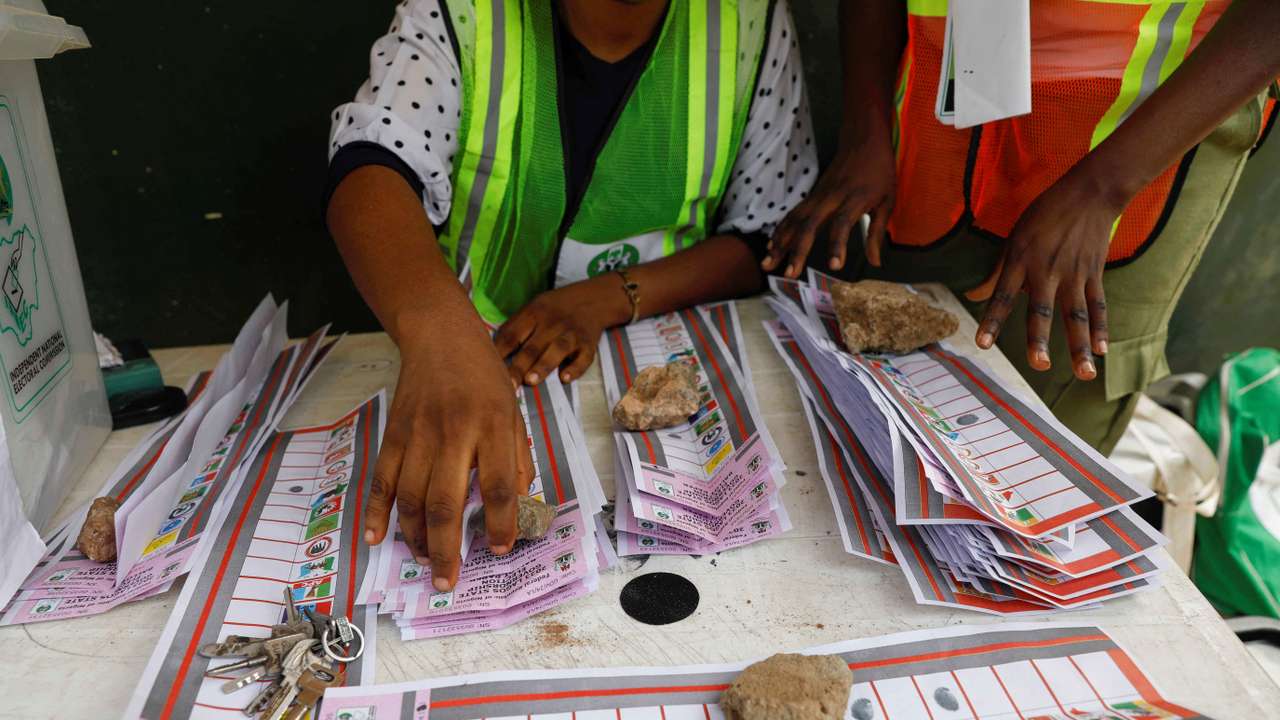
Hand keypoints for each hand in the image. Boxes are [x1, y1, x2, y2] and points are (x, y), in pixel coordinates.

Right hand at [363, 314, 533, 591]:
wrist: (439, 336)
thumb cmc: (483, 377)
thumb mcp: (513, 411)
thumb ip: (516, 459)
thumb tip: (518, 507)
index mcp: (493, 426)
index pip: (500, 485)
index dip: (502, 523)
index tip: (500, 549)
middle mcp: (454, 433)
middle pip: (446, 501)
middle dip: (446, 549)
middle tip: (447, 582)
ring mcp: (419, 434)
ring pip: (411, 498)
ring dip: (415, 537)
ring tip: (424, 562)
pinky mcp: (393, 434)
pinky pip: (382, 479)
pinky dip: (376, 511)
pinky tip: (377, 537)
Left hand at [494, 279, 624, 384]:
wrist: (593, 299)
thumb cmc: (554, 309)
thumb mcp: (533, 309)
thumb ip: (516, 328)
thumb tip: (491, 352)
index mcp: (534, 314)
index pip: (513, 334)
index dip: (499, 351)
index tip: (487, 369)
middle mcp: (552, 323)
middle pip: (533, 346)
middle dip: (519, 366)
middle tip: (507, 385)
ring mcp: (572, 334)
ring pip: (557, 349)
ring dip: (543, 365)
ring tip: (531, 381)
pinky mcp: (588, 344)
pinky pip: (583, 358)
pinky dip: (575, 368)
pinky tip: (565, 378)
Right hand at [763, 122, 895, 277]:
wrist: (863, 140)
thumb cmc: (879, 172)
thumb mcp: (887, 202)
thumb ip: (877, 233)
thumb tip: (875, 262)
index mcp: (855, 200)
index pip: (842, 224)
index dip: (837, 245)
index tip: (833, 266)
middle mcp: (832, 198)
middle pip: (810, 225)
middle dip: (797, 251)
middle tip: (790, 274)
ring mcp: (818, 196)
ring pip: (795, 220)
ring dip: (780, 243)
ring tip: (768, 264)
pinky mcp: (811, 195)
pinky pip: (792, 214)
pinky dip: (780, 230)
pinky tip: (771, 245)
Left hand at [967, 171, 1119, 380]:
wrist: (1089, 193)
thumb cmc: (1043, 215)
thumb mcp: (1014, 239)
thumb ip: (996, 272)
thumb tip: (972, 296)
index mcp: (1020, 260)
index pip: (1002, 296)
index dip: (992, 320)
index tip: (982, 345)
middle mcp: (1046, 269)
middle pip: (1042, 309)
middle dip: (1040, 338)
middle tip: (1038, 365)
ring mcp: (1074, 273)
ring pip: (1076, 315)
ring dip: (1080, 345)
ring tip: (1084, 374)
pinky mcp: (1094, 273)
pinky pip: (1097, 305)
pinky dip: (1100, 328)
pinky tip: (1101, 352)